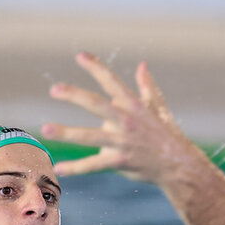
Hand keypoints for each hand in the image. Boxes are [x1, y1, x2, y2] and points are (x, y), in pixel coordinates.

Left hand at [42, 53, 208, 183]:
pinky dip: (76, 168)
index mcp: (132, 105)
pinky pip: (94, 165)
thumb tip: (143, 65)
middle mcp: (125, 120)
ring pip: (90, 136)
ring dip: (66, 132)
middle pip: (96, 104)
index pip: (111, 81)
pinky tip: (59, 169)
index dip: (96, 67)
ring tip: (45, 129)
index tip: (80, 55)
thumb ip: (147, 86)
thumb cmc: (166, 134)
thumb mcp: (158, 107)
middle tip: (55, 89)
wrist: (178, 164)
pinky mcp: (120, 161)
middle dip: (75, 96)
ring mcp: (122, 141)